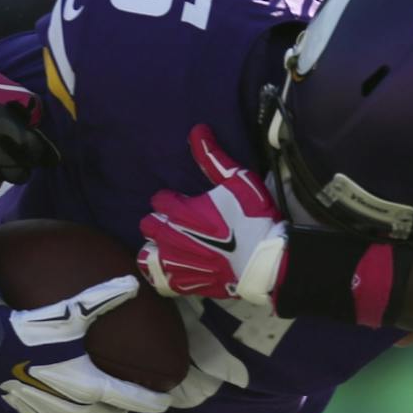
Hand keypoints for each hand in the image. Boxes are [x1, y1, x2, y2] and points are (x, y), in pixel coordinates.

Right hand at [0, 277, 173, 412]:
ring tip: (100, 396)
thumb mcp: (71, 312)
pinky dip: (70, 411)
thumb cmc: (32, 329)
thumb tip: (134, 283)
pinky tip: (66, 394)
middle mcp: (75, 406)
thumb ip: (104, 299)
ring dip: (97, 411)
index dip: (152, 401)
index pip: (131, 399)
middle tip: (128, 395)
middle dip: (123, 409)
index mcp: (90, 385)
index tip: (166, 401)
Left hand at [138, 126, 289, 305]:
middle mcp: (171, 236)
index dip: (170, 200)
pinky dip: (161, 275)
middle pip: (148, 225)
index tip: (184, 203)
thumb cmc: (253, 218)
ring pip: (147, 254)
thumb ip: (212, 157)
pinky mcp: (184, 284)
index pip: (158, 200)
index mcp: (181, 210)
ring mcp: (176, 263)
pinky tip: (172, 269)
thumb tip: (197, 129)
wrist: (265, 261)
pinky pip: (159, 281)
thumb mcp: (237, 180)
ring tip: (171, 247)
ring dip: (156, 248)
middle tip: (178, 224)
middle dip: (160, 222)